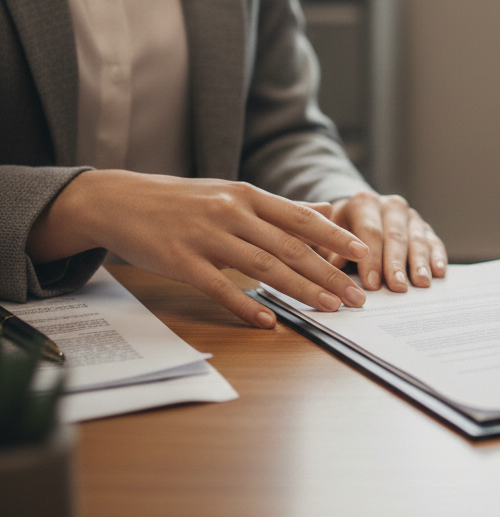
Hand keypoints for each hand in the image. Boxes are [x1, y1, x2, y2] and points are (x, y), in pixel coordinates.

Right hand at [27, 171, 372, 328]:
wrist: (118, 200)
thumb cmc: (182, 200)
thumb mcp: (232, 194)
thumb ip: (278, 208)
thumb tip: (324, 211)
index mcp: (248, 195)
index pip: (301, 218)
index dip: (335, 237)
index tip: (364, 254)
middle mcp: (232, 213)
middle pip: (290, 247)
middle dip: (328, 274)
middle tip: (355, 296)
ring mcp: (206, 236)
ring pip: (263, 267)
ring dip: (300, 291)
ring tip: (328, 308)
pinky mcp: (181, 261)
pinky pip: (220, 287)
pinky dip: (245, 306)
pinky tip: (268, 321)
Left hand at [320, 192, 447, 291]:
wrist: (359, 214)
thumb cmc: (341, 231)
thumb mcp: (330, 236)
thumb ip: (330, 251)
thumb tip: (334, 268)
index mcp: (363, 203)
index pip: (369, 232)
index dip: (371, 259)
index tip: (371, 284)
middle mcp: (390, 205)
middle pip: (395, 236)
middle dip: (396, 264)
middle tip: (398, 287)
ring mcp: (410, 216)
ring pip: (417, 239)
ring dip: (420, 262)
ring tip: (421, 282)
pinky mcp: (425, 227)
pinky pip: (434, 241)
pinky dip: (437, 256)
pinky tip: (438, 272)